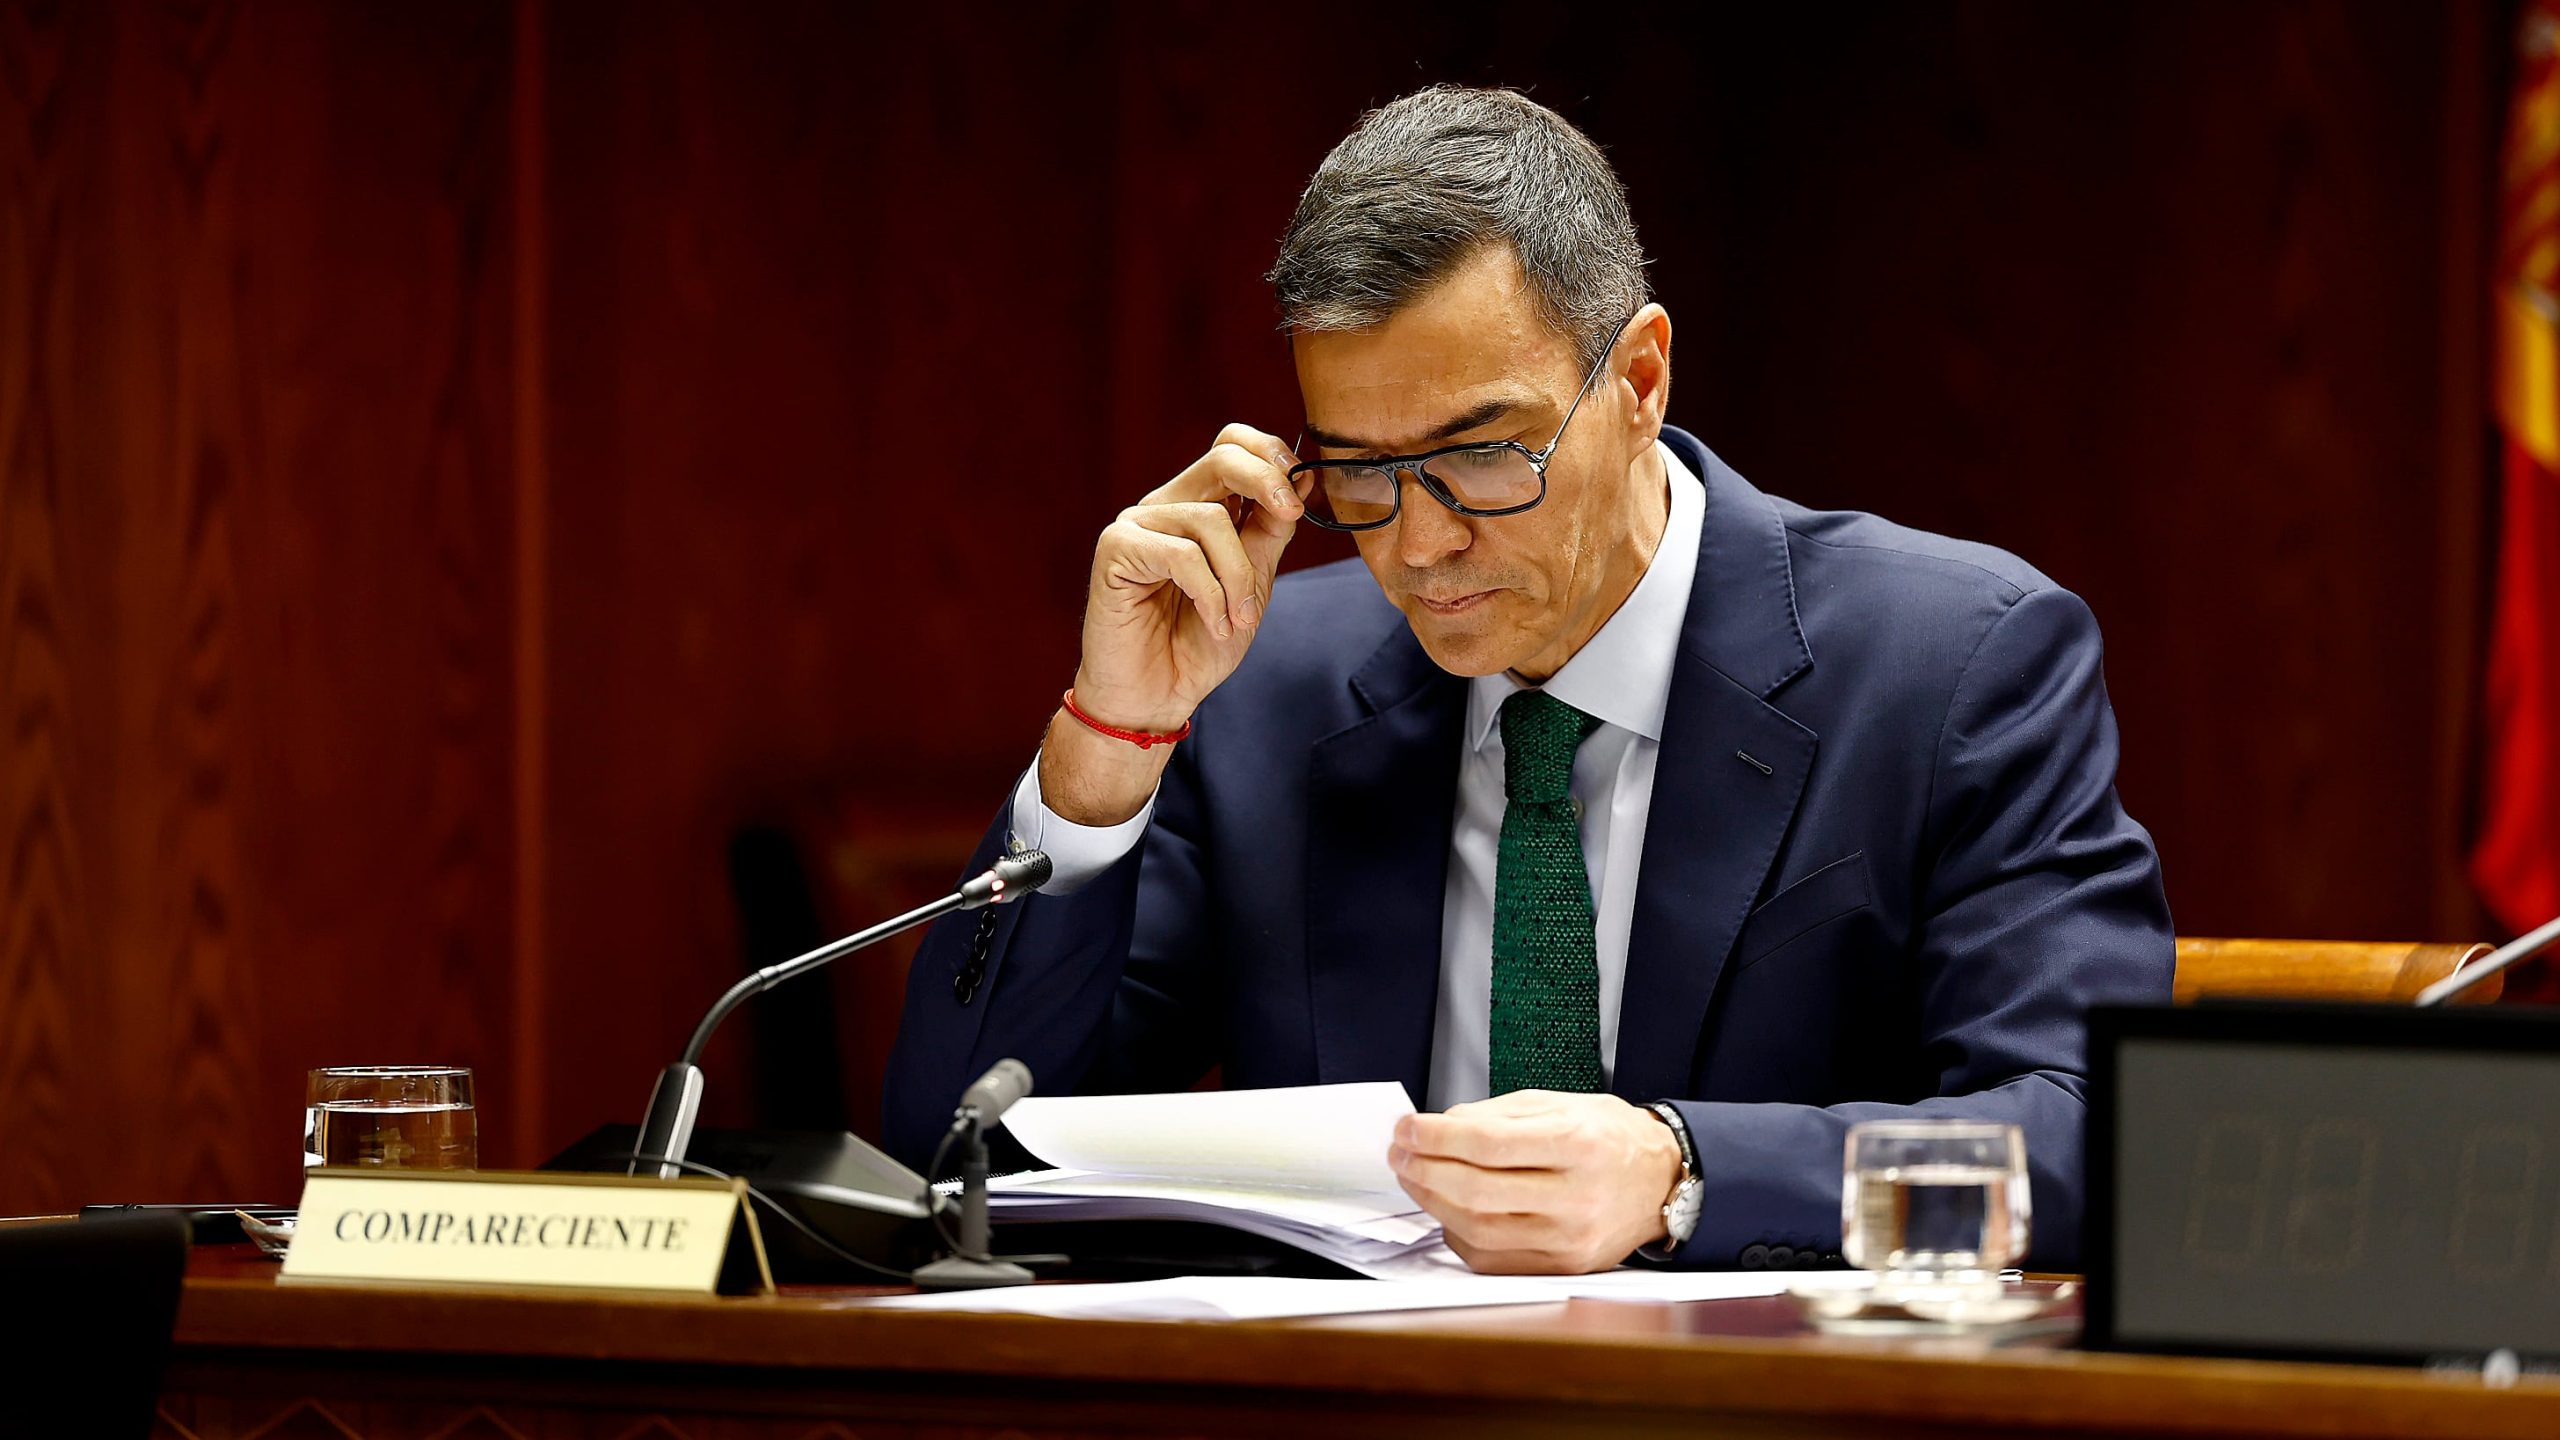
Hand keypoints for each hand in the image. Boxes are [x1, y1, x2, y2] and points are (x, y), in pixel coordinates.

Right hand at [1042, 424, 1302, 824]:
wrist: (1156, 698)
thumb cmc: (1199, 645)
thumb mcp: (1252, 584)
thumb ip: (1270, 532)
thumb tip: (1301, 479)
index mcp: (1198, 507)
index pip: (1231, 446)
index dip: (1269, 455)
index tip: (1300, 492)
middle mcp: (1165, 507)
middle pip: (1221, 458)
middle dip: (1266, 481)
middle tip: (1292, 514)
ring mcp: (1137, 525)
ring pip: (1210, 519)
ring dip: (1238, 576)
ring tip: (1238, 620)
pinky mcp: (1115, 550)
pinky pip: (1181, 554)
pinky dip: (1209, 593)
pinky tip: (1214, 623)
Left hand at [1388, 1090, 1681, 1274]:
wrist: (1661, 1182)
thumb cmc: (1609, 1138)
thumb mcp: (1558, 1104)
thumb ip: (1495, 1115)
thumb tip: (1439, 1128)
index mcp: (1577, 1144)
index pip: (1488, 1144)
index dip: (1435, 1137)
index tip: (1406, 1128)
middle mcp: (1576, 1197)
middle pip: (1476, 1192)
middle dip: (1423, 1170)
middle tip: (1400, 1152)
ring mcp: (1569, 1239)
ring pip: (1476, 1230)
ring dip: (1432, 1201)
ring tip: (1414, 1176)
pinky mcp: (1560, 1267)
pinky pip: (1489, 1258)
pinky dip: (1457, 1232)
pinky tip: (1447, 1208)